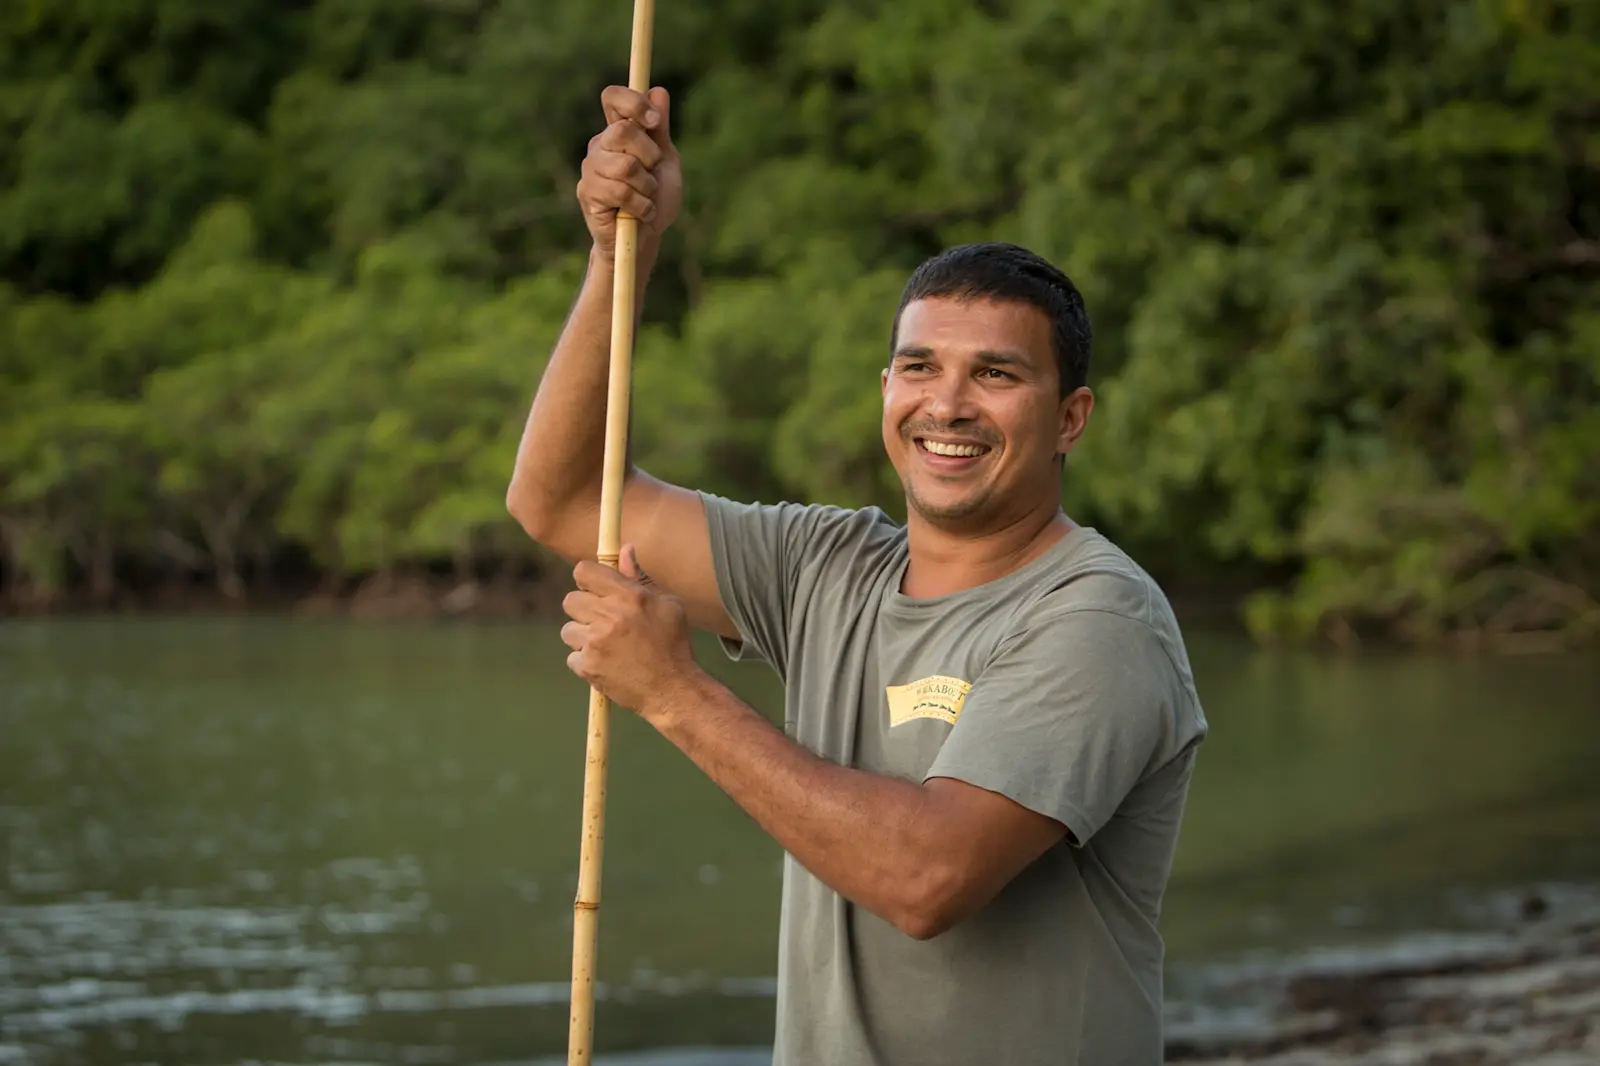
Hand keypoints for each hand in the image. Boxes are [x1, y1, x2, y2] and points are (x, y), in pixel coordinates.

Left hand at [561, 544, 698, 719]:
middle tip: (603, 622)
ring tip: (607, 647)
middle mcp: (609, 616)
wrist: (672, 689)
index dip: (587, 579)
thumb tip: (625, 549)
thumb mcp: (667, 604)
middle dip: (584, 610)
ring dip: (582, 637)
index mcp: (629, 596)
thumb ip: (640, 577)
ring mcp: (595, 642)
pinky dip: (586, 662)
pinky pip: (572, 656)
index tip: (595, 589)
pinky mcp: (588, 666)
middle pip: (570, 600)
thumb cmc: (673, 644)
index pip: (583, 571)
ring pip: (568, 630)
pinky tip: (607, 664)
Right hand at [577, 85, 683, 260]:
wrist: (646, 238)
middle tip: (653, 172)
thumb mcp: (665, 161)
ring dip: (647, 186)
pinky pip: (620, 192)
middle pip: (622, 131)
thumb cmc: (655, 198)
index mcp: (618, 131)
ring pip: (625, 166)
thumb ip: (660, 130)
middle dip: (649, 154)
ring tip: (647, 198)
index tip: (655, 122)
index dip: (634, 103)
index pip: (613, 98)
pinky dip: (641, 205)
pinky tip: (642, 213)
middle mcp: (600, 145)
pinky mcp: (588, 193)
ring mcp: (590, 168)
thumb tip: (658, 91)